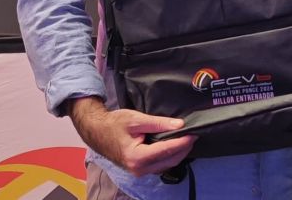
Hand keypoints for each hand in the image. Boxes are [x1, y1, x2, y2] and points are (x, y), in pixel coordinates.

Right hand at [67, 97, 196, 176]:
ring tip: (187, 138)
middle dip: (184, 148)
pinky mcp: (140, 169)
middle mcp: (139, 169)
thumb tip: (179, 125)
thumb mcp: (136, 119)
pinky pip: (160, 164)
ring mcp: (140, 171)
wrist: (97, 130)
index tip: (195, 133)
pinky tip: (175, 144)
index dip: (183, 142)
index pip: (167, 150)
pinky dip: (170, 155)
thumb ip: (158, 123)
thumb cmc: (114, 123)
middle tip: (194, 134)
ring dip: (178, 153)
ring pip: (167, 164)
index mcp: (137, 157)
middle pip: (170, 160)